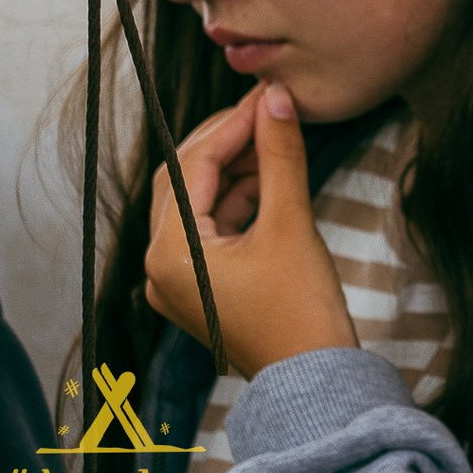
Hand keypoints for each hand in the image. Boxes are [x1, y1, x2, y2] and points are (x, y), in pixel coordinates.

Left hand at [144, 84, 356, 375]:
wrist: (313, 377)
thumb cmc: (299, 310)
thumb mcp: (291, 224)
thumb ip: (280, 156)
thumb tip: (275, 100)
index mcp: (171, 253)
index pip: (192, 165)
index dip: (233, 124)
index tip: (268, 95)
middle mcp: (160, 267)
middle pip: (182, 181)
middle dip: (225, 142)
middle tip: (267, 110)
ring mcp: (176, 281)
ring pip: (196, 203)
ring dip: (233, 170)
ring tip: (276, 142)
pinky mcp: (199, 288)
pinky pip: (209, 229)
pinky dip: (236, 200)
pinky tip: (271, 181)